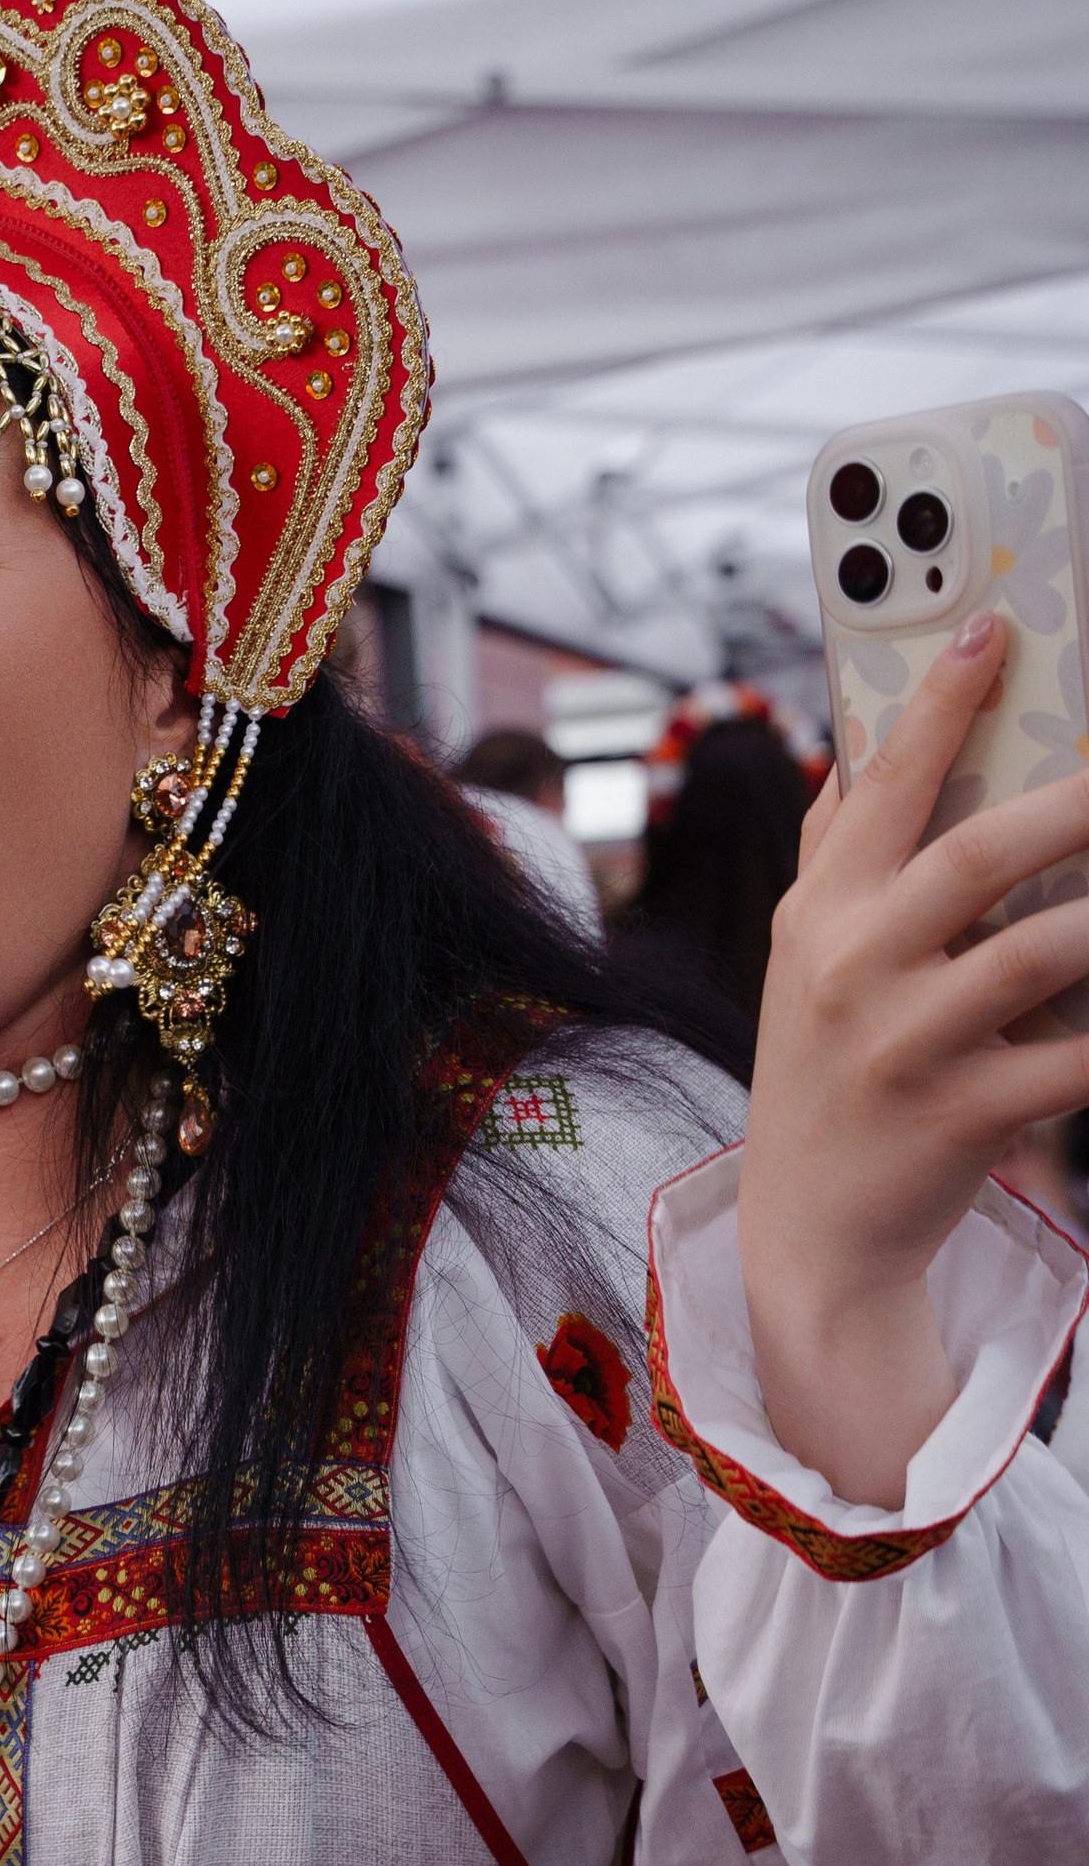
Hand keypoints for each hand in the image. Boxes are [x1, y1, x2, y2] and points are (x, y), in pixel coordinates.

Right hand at [740, 609, 1088, 1505]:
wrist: (812, 1233)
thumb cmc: (825, 1072)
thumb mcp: (803, 956)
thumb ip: (836, 852)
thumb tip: (869, 737)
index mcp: (817, 912)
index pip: (878, 785)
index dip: (938, 705)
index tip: (992, 631)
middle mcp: (848, 969)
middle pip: (979, 855)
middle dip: (1075, 798)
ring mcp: (904, 1046)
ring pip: (1042, 953)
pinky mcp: (960, 1116)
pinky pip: (1075, 1056)